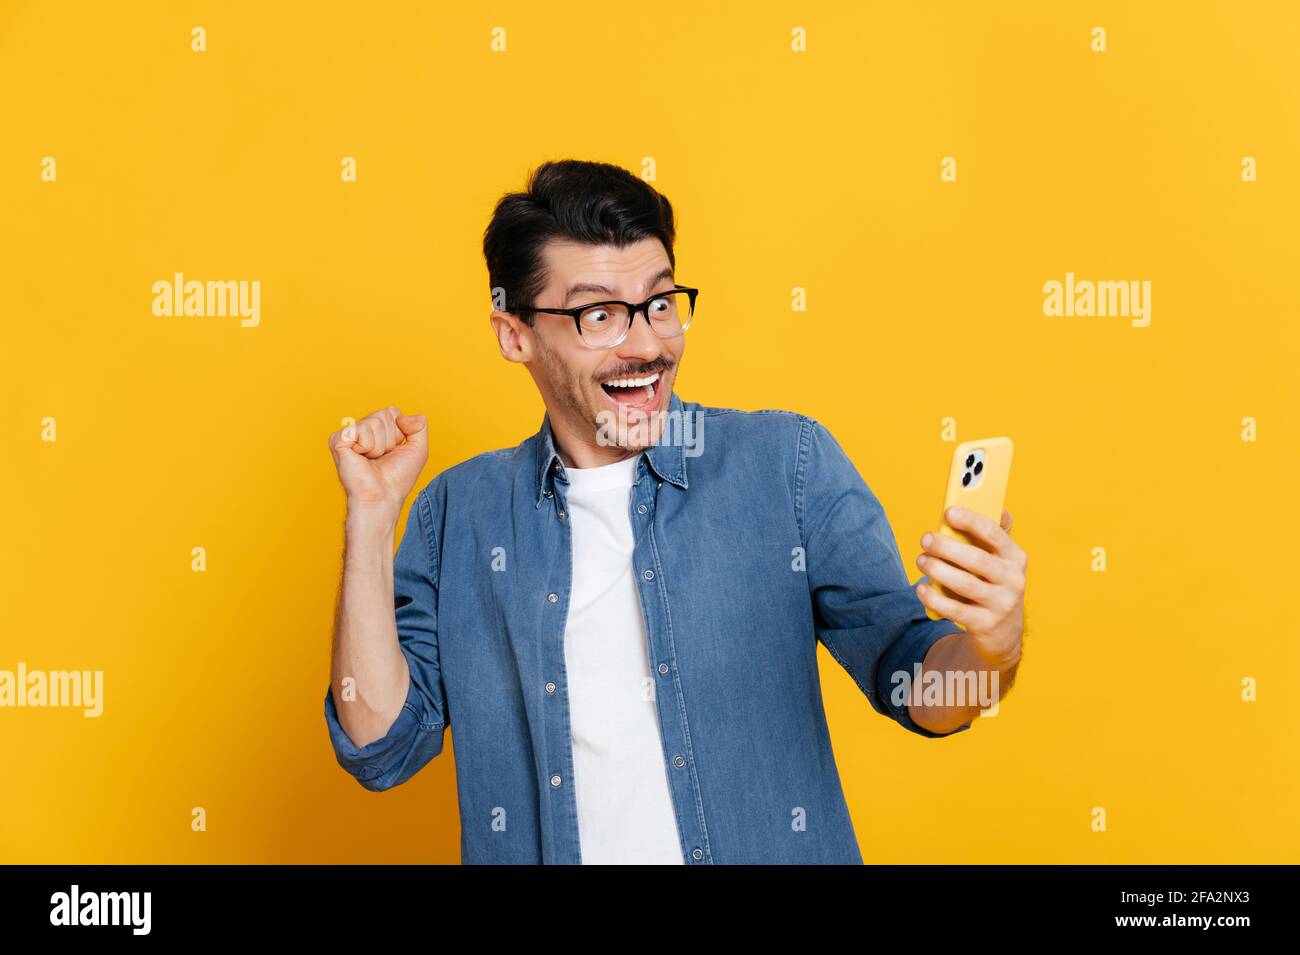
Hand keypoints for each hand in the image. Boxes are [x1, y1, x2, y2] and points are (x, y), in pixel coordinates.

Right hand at [327, 406, 428, 520]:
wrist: (383, 497)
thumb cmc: (398, 477)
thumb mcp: (418, 448)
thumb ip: (420, 426)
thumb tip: (403, 416)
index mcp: (376, 429)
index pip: (392, 412)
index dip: (400, 432)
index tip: (394, 451)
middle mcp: (360, 429)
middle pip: (384, 414)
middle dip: (391, 438)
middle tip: (382, 457)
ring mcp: (347, 434)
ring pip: (374, 421)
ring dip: (380, 445)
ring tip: (372, 459)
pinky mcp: (338, 440)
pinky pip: (362, 430)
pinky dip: (368, 446)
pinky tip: (362, 458)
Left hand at [916, 508, 1025, 666]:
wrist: (1003, 634)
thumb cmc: (993, 585)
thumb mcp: (1000, 562)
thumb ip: (995, 537)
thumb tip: (999, 508)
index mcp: (1015, 558)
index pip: (995, 534)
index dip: (971, 521)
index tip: (948, 512)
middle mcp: (1013, 580)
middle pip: (977, 560)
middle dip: (947, 547)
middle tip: (925, 539)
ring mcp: (1001, 604)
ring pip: (966, 584)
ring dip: (938, 570)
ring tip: (921, 560)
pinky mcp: (986, 625)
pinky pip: (956, 610)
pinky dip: (935, 599)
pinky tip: (921, 588)